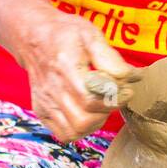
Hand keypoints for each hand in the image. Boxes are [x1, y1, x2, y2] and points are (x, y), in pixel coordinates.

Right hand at [18, 6, 139, 141]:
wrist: (33, 36)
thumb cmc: (65, 34)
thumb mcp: (91, 35)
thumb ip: (111, 58)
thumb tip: (132, 77)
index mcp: (65, 67)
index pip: (92, 98)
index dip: (116, 98)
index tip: (127, 89)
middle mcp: (52, 88)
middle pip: (84, 119)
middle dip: (107, 111)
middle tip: (114, 97)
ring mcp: (45, 102)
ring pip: (75, 130)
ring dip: (95, 122)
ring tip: (102, 105)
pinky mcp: (42, 110)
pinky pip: (64, 133)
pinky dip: (80, 129)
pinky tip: (88, 113)